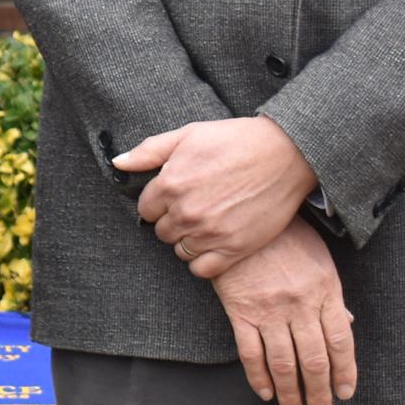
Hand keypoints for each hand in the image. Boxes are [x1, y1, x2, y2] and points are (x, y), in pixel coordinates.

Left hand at [118, 114, 317, 276]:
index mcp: (170, 184)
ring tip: (206, 224)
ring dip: (188, 240)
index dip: (159, 204)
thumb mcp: (188, 134)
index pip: (146, 210)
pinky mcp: (235, 248)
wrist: (286, 154)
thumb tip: (118, 163)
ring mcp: (210, 232)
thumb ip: (149, 151)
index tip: (176, 197)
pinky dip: (203, 261)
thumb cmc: (235, 140)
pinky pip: (202, 269)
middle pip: (162, 231)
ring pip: (180, 250)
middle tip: (195, 209)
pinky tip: (213, 244)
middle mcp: (186, 212)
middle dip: (173, 221)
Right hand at [213, 216, 356, 404]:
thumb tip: (346, 323)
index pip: (342, 343)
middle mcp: (301, 305)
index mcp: (326, 291)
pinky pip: (251, 351)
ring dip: (291, 392)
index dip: (346, 373)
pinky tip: (264, 391)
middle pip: (315, 360)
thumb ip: (331, 294)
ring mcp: (269, 309)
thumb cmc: (285, 235)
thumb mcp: (319, 259)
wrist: (243, 216)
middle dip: (320, 392)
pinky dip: (258, 375)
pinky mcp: (240, 310)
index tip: (345, 394)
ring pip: (285, 362)